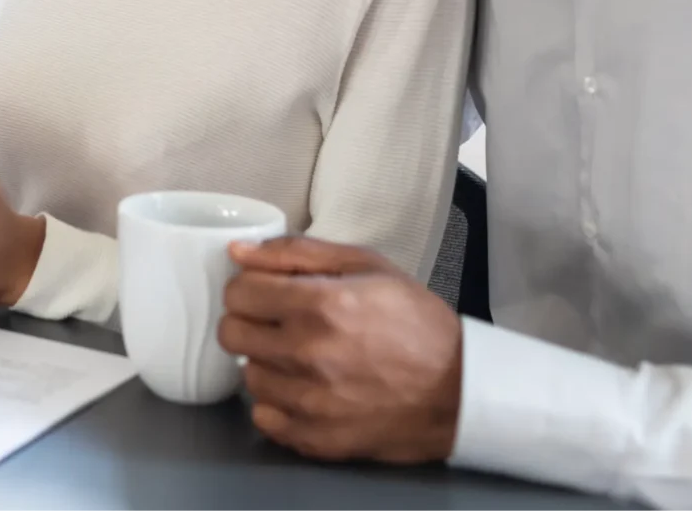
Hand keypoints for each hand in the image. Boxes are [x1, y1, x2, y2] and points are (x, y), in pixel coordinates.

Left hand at [217, 236, 462, 464]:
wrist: (460, 390)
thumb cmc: (416, 321)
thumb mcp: (367, 266)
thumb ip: (297, 253)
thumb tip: (239, 251)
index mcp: (319, 305)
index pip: (238, 292)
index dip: (249, 288)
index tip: (266, 292)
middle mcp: (307, 354)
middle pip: (231, 334)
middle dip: (249, 323)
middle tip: (278, 324)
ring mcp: (310, 402)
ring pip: (248, 376)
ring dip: (267, 364)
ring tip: (301, 357)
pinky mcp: (316, 439)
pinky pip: (264, 418)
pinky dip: (277, 404)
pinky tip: (304, 389)